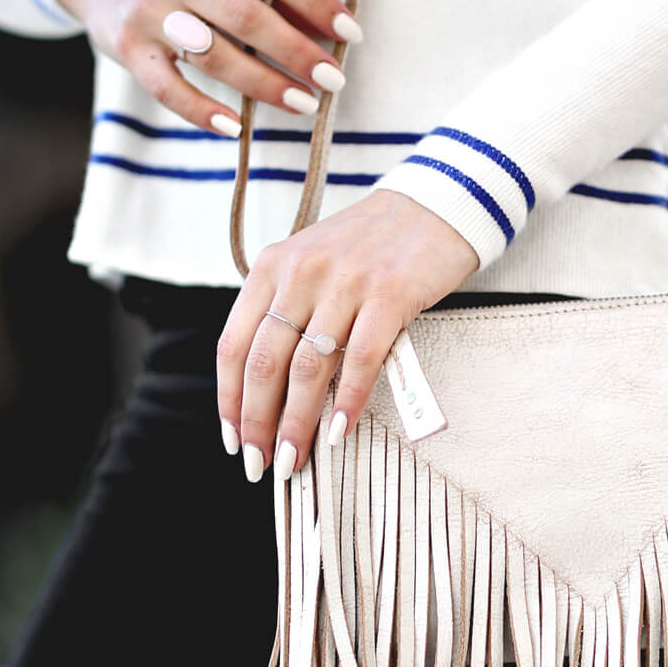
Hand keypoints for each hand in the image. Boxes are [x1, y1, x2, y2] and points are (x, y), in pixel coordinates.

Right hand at [53, 0, 361, 134]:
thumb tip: (331, 32)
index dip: (318, 5)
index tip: (351, 35)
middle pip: (249, 18)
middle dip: (299, 54)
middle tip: (334, 81)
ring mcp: (148, 6)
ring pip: (216, 56)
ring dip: (266, 86)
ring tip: (305, 104)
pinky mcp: (127, 45)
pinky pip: (169, 88)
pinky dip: (202, 111)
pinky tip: (235, 127)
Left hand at [216, 190, 479, 480]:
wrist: (437, 203)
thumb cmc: (377, 243)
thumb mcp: (315, 263)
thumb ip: (289, 308)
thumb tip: (272, 384)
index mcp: (274, 266)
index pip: (234, 344)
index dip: (230, 399)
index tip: (233, 439)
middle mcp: (301, 273)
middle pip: (264, 363)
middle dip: (258, 423)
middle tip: (260, 463)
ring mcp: (345, 283)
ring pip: (307, 368)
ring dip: (297, 423)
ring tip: (294, 460)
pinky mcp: (389, 293)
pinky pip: (360, 359)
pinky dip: (347, 401)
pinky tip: (340, 431)